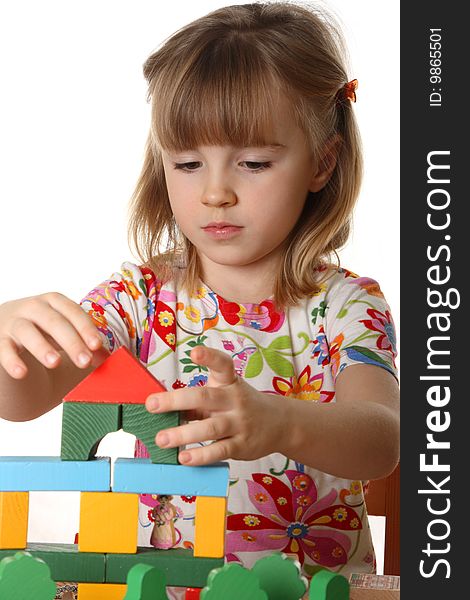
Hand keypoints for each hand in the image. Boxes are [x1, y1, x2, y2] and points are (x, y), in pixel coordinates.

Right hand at [0, 292, 108, 378]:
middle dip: (71, 341)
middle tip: (85, 361)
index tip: (97, 346)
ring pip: (27, 332)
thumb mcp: (64, 335)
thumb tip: (107, 358)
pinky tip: (22, 372)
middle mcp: (32, 308)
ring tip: (56, 363)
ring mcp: (12, 323)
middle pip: (53, 322)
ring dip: (42, 347)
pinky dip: (11, 361)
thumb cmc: (43, 333)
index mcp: (53, 302)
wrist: (4, 335)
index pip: (72, 311)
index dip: (85, 328)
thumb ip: (84, 344)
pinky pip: (3, 349)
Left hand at [145, 346, 284, 464]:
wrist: (280, 423)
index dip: (209, 357)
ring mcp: (239, 423)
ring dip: (183, 434)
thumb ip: (197, 401)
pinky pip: (219, 450)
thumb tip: (161, 409)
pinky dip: (200, 455)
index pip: (222, 364)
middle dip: (176, 400)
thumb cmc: (241, 405)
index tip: (195, 352)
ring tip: (162, 439)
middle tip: (151, 405)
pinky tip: (184, 457)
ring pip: (210, 428)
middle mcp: (235, 399)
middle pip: (205, 397)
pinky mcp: (241, 445)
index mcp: (229, 381)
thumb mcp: (224, 394)